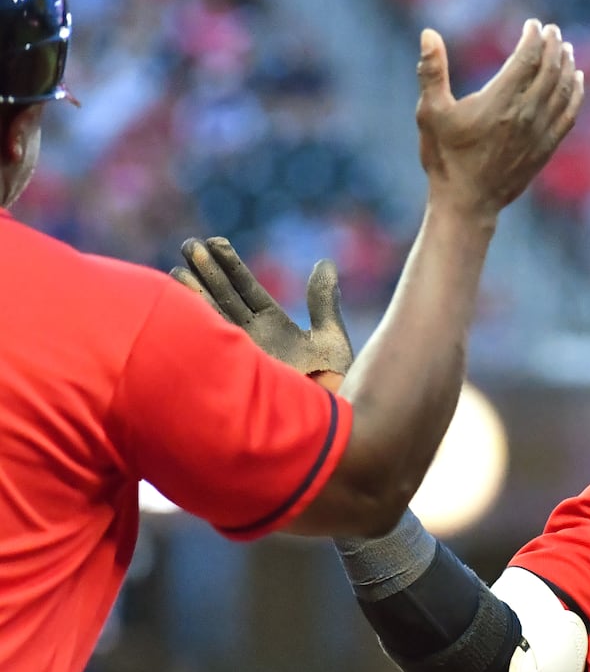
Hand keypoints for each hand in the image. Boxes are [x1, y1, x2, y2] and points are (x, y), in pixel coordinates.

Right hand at [171, 236, 354, 376]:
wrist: (323, 430)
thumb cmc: (332, 388)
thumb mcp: (330, 340)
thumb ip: (323, 303)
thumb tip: (324, 263)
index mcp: (272, 327)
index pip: (247, 289)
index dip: (231, 266)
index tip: (215, 241)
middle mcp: (249, 339)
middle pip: (223, 298)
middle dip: (206, 272)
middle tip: (188, 245)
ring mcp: (237, 356)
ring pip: (211, 319)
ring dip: (194, 295)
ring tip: (176, 270)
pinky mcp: (230, 373)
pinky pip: (210, 344)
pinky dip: (196, 325)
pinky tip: (179, 304)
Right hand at [415, 18, 583, 222]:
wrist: (467, 202)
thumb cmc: (445, 158)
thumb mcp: (430, 113)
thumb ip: (431, 71)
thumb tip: (428, 33)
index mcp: (499, 102)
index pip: (526, 59)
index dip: (532, 38)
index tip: (533, 24)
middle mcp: (524, 115)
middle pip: (549, 70)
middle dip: (552, 46)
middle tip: (552, 30)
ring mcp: (539, 133)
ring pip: (562, 90)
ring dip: (566, 65)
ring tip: (566, 48)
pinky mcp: (546, 148)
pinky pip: (569, 114)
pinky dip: (575, 94)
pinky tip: (577, 80)